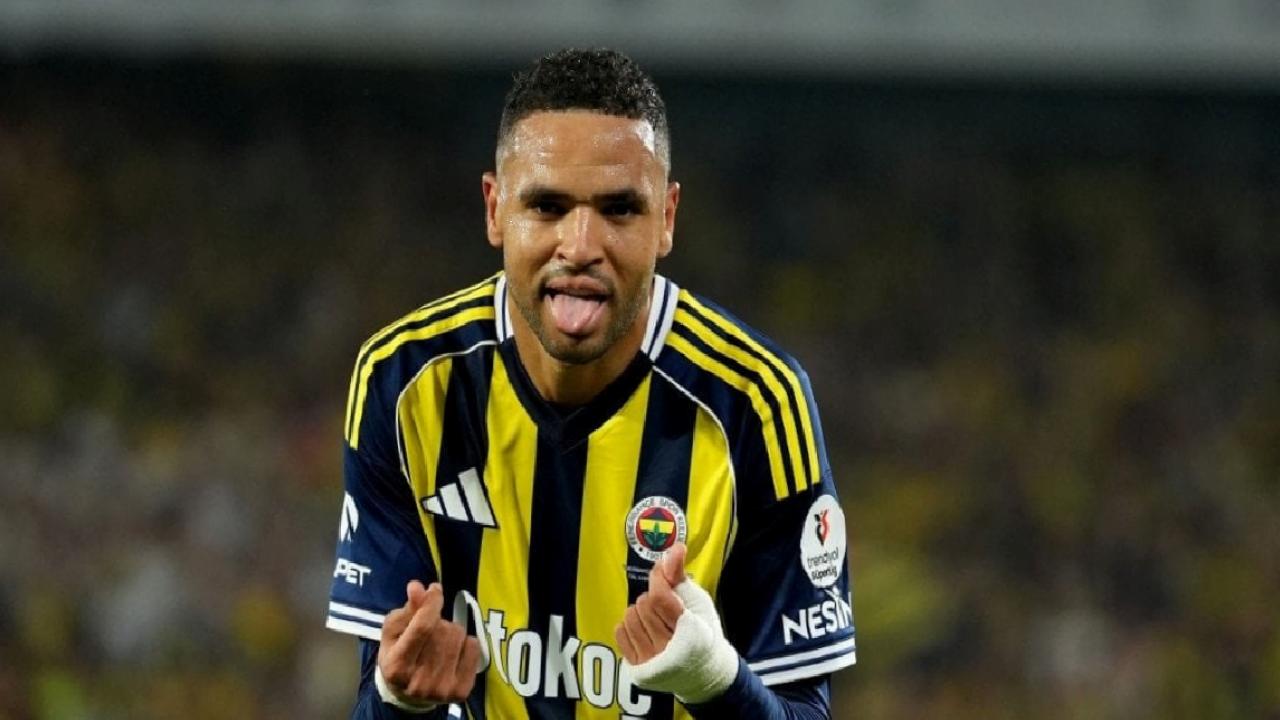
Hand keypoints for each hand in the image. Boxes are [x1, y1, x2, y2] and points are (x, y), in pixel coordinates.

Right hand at [378, 581, 481, 706]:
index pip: (422, 627)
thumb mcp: (394, 632)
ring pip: (459, 636)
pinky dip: (467, 644)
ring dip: (452, 632)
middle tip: (430, 630)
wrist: (408, 695)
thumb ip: (407, 608)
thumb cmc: (398, 656)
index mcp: (397, 665)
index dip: (431, 603)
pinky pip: (475, 648)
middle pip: (443, 630)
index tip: (435, 589)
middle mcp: (419, 681)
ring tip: (440, 642)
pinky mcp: (461, 691)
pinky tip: (454, 652)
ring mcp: (442, 688)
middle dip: (438, 621)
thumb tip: (417, 587)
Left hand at [617, 543, 739, 703]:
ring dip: (640, 612)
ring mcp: (651, 659)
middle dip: (653, 600)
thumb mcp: (697, 600)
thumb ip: (679, 575)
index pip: (659, 596)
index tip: (663, 575)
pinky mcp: (637, 666)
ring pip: (629, 617)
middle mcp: (668, 648)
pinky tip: (645, 630)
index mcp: (689, 631)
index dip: (658, 580)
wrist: (701, 669)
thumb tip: (674, 548)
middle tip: (667, 610)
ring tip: (656, 620)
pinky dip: (629, 626)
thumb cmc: (701, 631)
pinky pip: (620, 631)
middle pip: (643, 605)